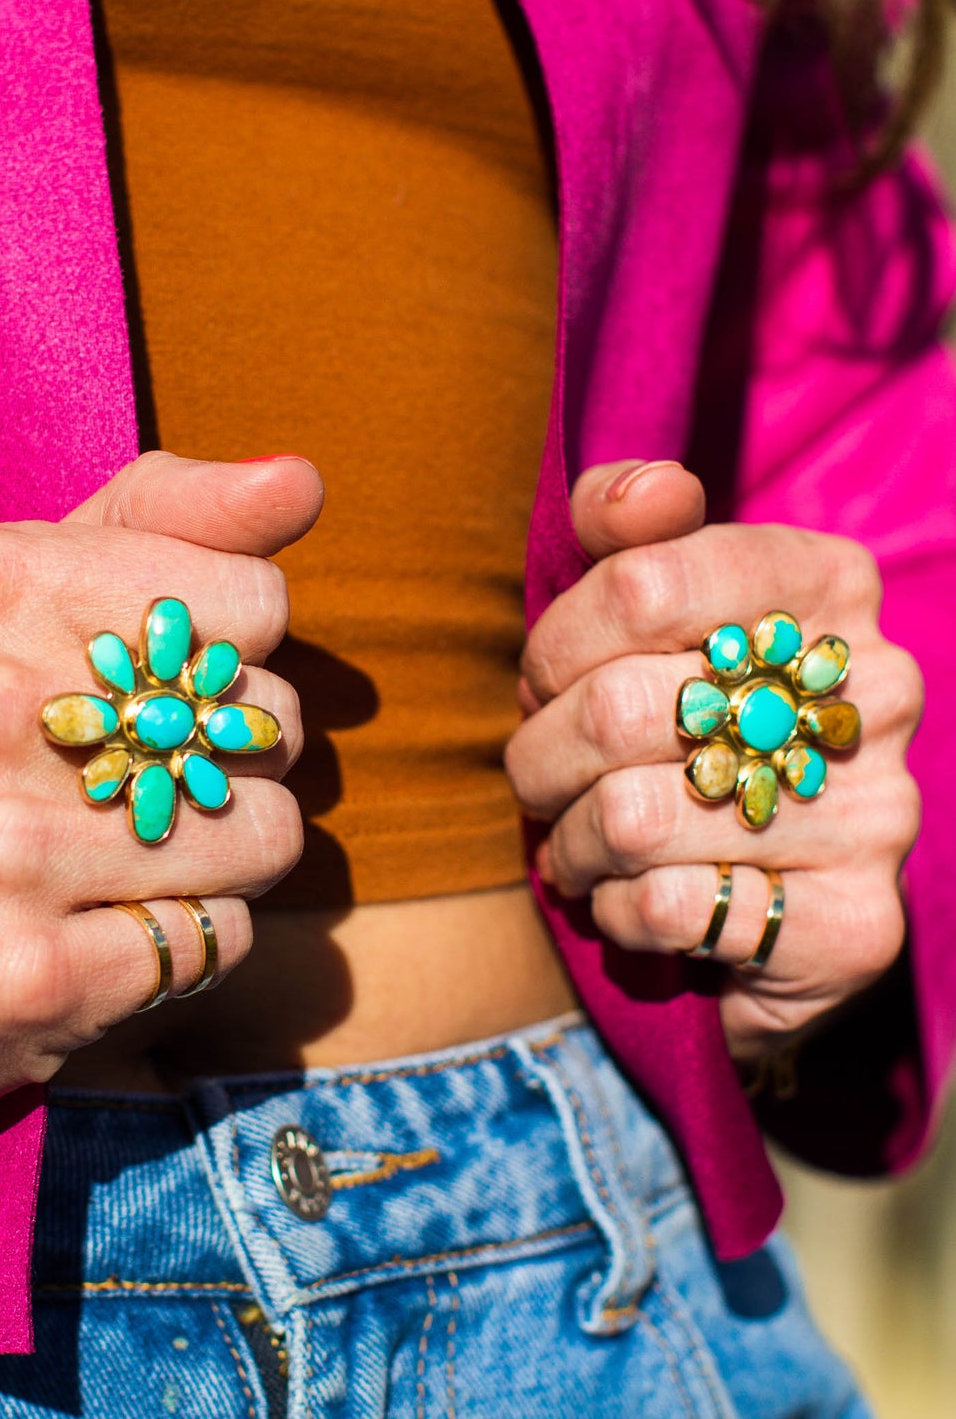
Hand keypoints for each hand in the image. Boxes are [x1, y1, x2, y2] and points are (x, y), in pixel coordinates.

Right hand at [0, 453, 322, 1116]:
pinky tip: (91, 929)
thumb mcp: (3, 590)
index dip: (225, 655)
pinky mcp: (25, 974)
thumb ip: (162, 520)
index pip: (254, 599)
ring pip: (262, 835)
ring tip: (113, 860)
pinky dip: (181, 942)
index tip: (141, 689)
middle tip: (119, 788)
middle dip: (227, 761)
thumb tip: (302, 480)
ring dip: (217, 860)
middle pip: (268, 717)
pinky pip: (217, 938)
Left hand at [504, 460, 921, 1058]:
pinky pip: (671, 908)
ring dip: (570, 844)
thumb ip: (629, 529)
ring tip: (580, 845)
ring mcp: (878, 811)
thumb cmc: (685, 718)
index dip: (554, 648)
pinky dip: (618, 912)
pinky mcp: (857, 925)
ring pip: (630, 818)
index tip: (545, 683)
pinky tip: (635, 899)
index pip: (638, 584)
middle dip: (540, 755)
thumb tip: (643, 493)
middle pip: (617, 708)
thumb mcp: (653, 604)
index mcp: (827, 583)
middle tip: (542, 777)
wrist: (769, 885)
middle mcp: (873, 690)